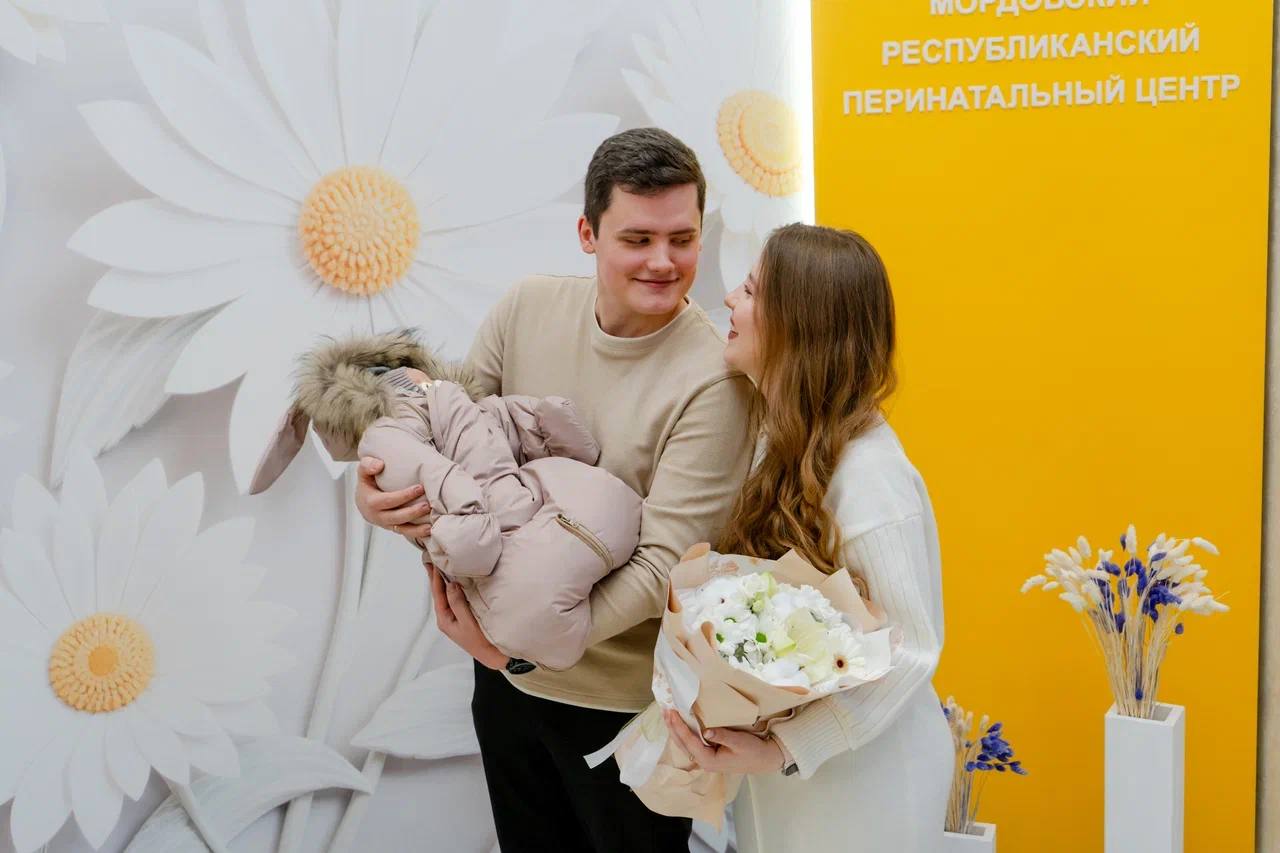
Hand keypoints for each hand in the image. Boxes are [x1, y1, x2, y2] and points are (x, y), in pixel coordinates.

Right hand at [355, 456, 432, 537]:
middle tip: (428, 505)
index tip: (420, 488)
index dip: (404, 495)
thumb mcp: (363, 471)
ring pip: (401, 529)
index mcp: (370, 502)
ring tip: (431, 524)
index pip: (389, 500)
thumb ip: (367, 465)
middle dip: (413, 512)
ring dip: (416, 529)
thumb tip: (379, 465)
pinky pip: (405, 532)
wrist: (363, 499)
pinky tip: (429, 530)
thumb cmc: (367, 482)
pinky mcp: (392, 528)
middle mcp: (377, 516)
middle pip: (396, 517)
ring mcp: (385, 524)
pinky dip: (416, 533)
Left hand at [427, 564, 506, 669]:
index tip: (434, 563)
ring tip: (441, 568)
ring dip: (445, 581)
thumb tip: (451, 585)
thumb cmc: (480, 642)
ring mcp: (455, 616)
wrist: (492, 655)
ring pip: (447, 595)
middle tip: (430, 561)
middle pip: (439, 593)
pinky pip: (456, 598)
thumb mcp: (467, 623)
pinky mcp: (464, 616)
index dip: (435, 578)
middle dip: (436, 578)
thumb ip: (458, 604)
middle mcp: (447, 617)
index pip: (438, 594)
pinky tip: (457, 581)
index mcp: (444, 619)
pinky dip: (455, 587)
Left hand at [663, 709, 784, 774]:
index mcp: (709, 760)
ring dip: (676, 730)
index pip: (689, 741)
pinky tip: (681, 724)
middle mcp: (704, 762)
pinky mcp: (709, 754)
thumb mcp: (739, 742)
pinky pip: (692, 743)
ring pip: (685, 744)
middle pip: (682, 744)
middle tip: (664, 710)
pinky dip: (684, 733)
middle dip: (672, 727)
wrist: (764, 760)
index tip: (671, 712)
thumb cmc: (753, 751)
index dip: (679, 726)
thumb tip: (707, 731)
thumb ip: (722, 736)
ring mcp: (706, 759)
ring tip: (668, 715)